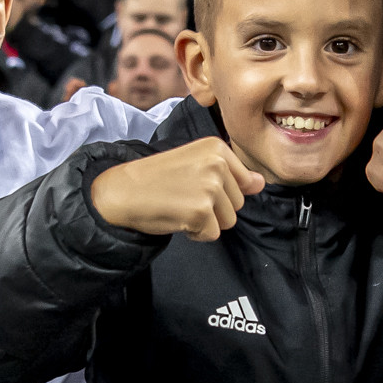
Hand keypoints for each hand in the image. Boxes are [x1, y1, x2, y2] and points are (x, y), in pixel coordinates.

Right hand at [90, 139, 265, 239]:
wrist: (122, 190)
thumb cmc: (157, 178)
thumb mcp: (196, 164)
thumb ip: (232, 174)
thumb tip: (261, 183)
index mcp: (217, 147)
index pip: (246, 182)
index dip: (222, 192)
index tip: (195, 185)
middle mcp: (217, 164)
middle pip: (238, 203)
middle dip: (215, 208)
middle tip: (184, 196)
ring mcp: (210, 187)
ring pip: (228, 221)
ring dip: (206, 222)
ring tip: (181, 206)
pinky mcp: (201, 211)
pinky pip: (212, 234)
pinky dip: (196, 234)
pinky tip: (177, 218)